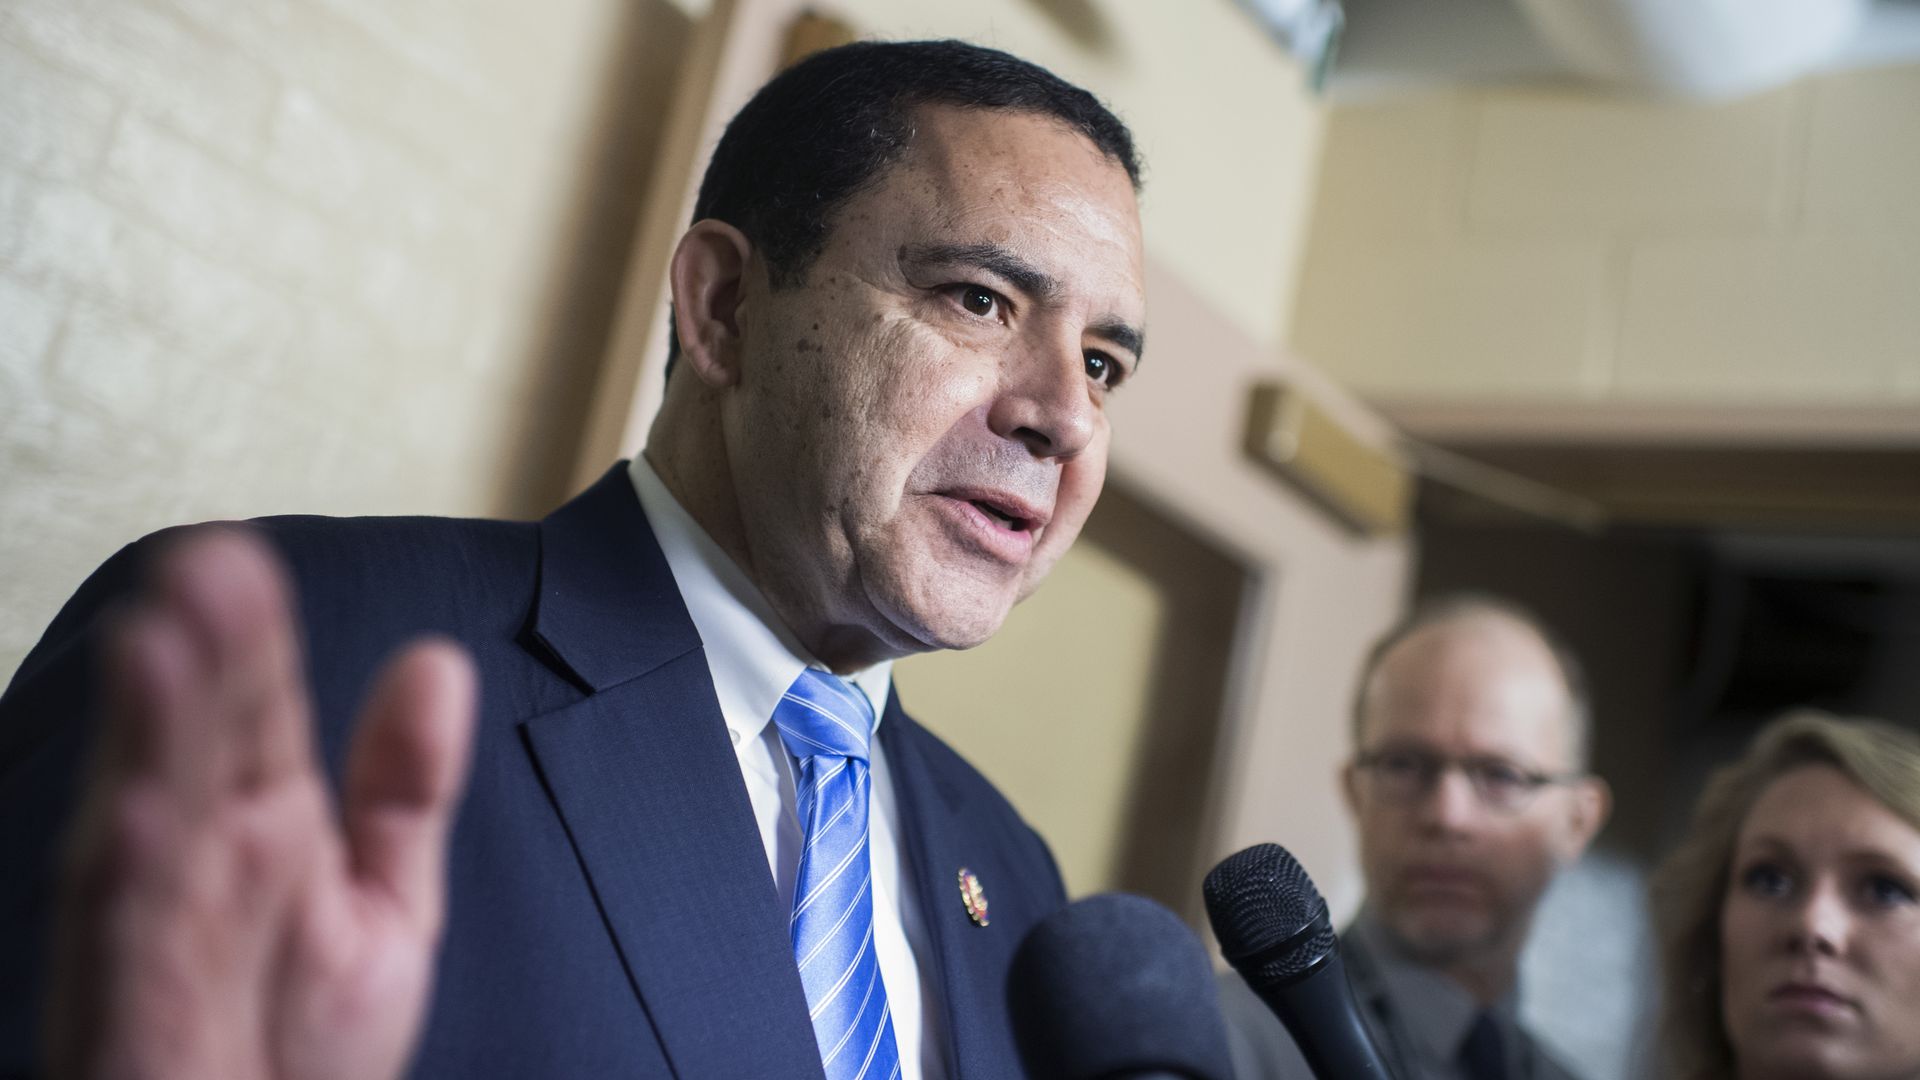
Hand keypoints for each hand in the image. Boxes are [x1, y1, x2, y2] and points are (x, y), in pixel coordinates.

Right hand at [47, 528, 476, 1079]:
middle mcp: (201, 870)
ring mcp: (160, 941)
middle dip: (197, 661)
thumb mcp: (382, 906)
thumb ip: (405, 789)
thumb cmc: (303, 1048)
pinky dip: (136, 878)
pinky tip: (144, 810)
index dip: (249, 638)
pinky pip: (133, 944)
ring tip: (156, 647)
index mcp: (262, 828)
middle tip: (205, 566)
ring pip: (149, 824)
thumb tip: (437, 663)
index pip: (251, 712)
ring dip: (149, 740)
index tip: (240, 553)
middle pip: (195, 747)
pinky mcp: (135, 1017)